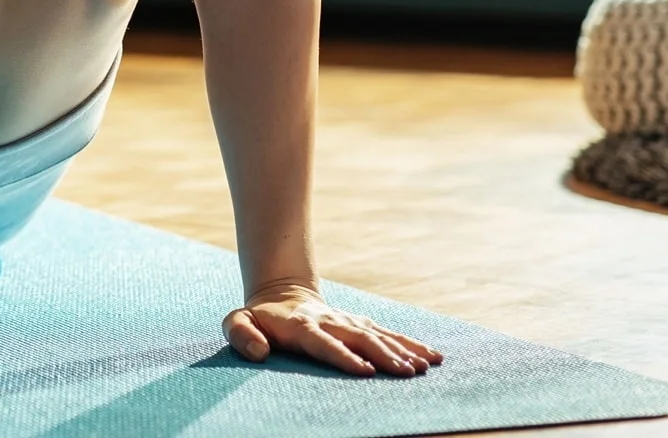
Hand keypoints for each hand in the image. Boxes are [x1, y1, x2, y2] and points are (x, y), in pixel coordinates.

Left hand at [223, 283, 443, 377]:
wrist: (280, 294)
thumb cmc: (258, 318)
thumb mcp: (236, 322)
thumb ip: (240, 334)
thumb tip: (258, 352)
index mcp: (301, 327)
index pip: (324, 343)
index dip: (343, 356)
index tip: (364, 371)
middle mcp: (329, 322)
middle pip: (359, 338)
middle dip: (384, 355)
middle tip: (406, 373)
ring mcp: (347, 321)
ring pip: (378, 335)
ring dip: (402, 350)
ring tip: (424, 366)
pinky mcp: (360, 324)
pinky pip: (387, 333)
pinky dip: (410, 344)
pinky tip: (432, 356)